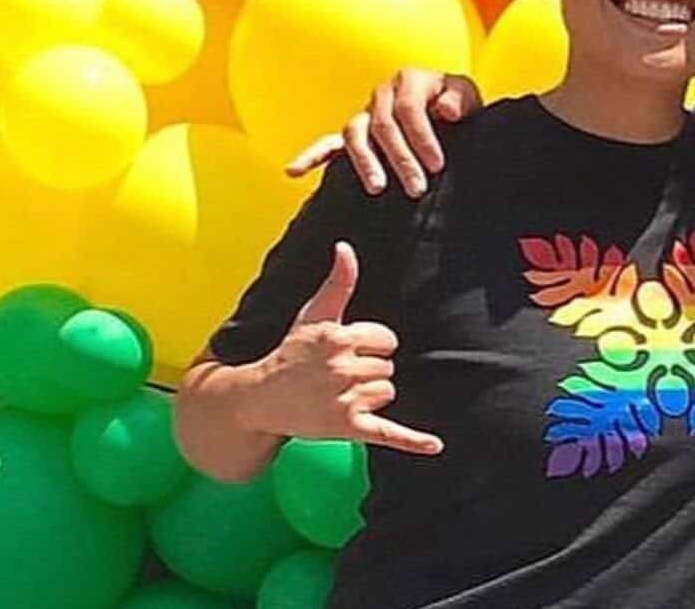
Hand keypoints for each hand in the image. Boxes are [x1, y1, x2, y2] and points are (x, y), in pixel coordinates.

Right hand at [241, 242, 443, 456]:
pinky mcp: (349, 429)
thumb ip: (337, 282)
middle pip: (388, 367)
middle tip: (336, 376)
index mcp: (338, 338)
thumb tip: (346, 247)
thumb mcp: (312, 315)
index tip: (346, 351)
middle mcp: (342, 369)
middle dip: (368, 371)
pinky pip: (389, 433)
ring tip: (338, 395)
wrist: (260, 399)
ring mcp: (345, 401)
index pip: (387, 339)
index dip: (371, 345)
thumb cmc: (292, 353)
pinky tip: (434, 446)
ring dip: (371, 396)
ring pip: (388, 393)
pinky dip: (413, 441)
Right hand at [283, 68, 482, 197]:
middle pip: (384, 125)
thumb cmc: (460, 108)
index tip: (437, 165)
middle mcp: (383, 95)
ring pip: (355, 134)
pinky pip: (329, 145)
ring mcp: (366, 114)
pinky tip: (294, 172)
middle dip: (401, 158)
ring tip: (377, 187)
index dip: (422, 138)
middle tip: (416, 187)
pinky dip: (311, 157)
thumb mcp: (470, 99)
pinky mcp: (355, 135)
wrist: (450, 116)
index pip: (409, 109)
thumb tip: (445, 109)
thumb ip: (461, 100)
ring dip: (365, 162)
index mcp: (410, 81)